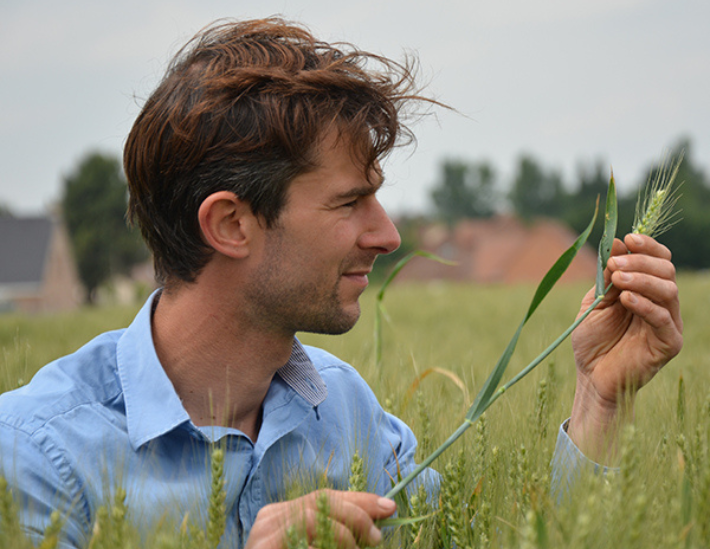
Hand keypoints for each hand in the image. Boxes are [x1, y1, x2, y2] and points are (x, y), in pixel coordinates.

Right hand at [244, 489, 396, 548]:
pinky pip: (305, 540)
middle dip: (357, 514)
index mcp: (281, 515)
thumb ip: (336, 533)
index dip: (359, 500)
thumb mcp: (319, 545)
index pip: (325, 497)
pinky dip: (327, 544)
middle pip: (321, 501)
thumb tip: (377, 520)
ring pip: (314, 516)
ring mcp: (262, 534)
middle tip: (377, 537)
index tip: (388, 507)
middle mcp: (269, 519)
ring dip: (345, 532)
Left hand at [568, 233, 682, 460]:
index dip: (647, 246)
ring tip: (617, 278)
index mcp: (646, 290)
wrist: (590, 376)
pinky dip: (645, 304)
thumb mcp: (595, 301)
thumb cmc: (592, 339)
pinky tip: (625, 299)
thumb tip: (616, 243)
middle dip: (640, 262)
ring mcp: (668, 323)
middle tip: (614, 264)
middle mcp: (662, 304)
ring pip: (668, 291)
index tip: (628, 238)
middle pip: (666, 271)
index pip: (658, 260)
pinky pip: (663, 319)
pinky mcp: (668, 343)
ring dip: (642, 279)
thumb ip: (606, 276)